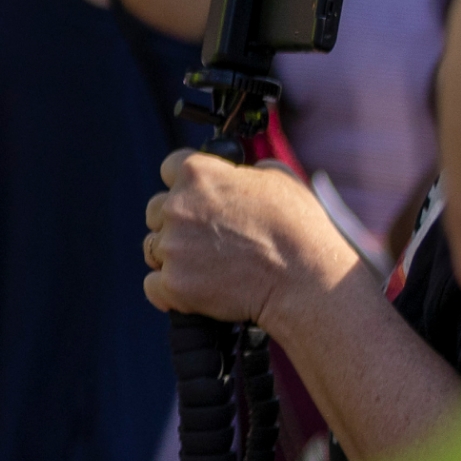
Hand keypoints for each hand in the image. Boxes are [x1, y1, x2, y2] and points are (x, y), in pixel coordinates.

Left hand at [142, 150, 358, 331]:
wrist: (306, 282)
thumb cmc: (300, 230)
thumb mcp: (280, 179)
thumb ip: (246, 171)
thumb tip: (239, 173)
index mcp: (198, 173)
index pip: (169, 168)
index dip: (184, 184)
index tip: (198, 198)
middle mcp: (176, 206)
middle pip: (157, 211)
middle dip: (178, 224)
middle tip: (209, 240)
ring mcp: (172, 246)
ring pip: (154, 248)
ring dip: (174, 257)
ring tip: (209, 268)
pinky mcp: (174, 282)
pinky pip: (154, 285)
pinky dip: (170, 291)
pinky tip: (194, 292)